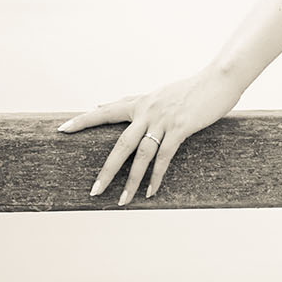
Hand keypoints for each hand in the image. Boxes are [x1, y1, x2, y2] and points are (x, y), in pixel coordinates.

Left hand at [58, 70, 242, 204]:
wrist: (219, 80)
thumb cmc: (190, 88)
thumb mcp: (157, 93)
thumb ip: (132, 101)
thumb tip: (102, 104)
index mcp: (139, 102)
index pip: (105, 112)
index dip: (83, 120)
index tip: (62, 129)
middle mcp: (147, 111)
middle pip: (120, 145)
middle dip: (107, 170)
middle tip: (94, 191)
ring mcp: (163, 120)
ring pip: (141, 156)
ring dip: (131, 181)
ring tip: (122, 201)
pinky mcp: (181, 128)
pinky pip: (164, 156)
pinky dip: (156, 176)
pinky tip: (151, 191)